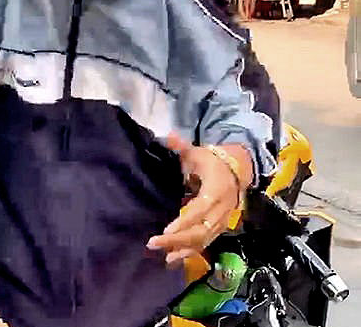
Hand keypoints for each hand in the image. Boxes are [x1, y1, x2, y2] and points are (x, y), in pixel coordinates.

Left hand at [147, 134, 243, 265]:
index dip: (184, 220)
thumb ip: (181, 146)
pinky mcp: (221, 227)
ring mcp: (223, 219)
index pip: (200, 209)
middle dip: (178, 239)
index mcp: (216, 189)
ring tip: (164, 257)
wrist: (239, 169)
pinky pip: (207, 242)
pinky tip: (175, 258)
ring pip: (205, 239)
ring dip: (184, 250)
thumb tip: (167, 135)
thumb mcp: (197, 152)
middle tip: (154, 243)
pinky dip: (192, 252)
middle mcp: (222, 208)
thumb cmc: (212, 160)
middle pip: (202, 229)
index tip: (167, 229)